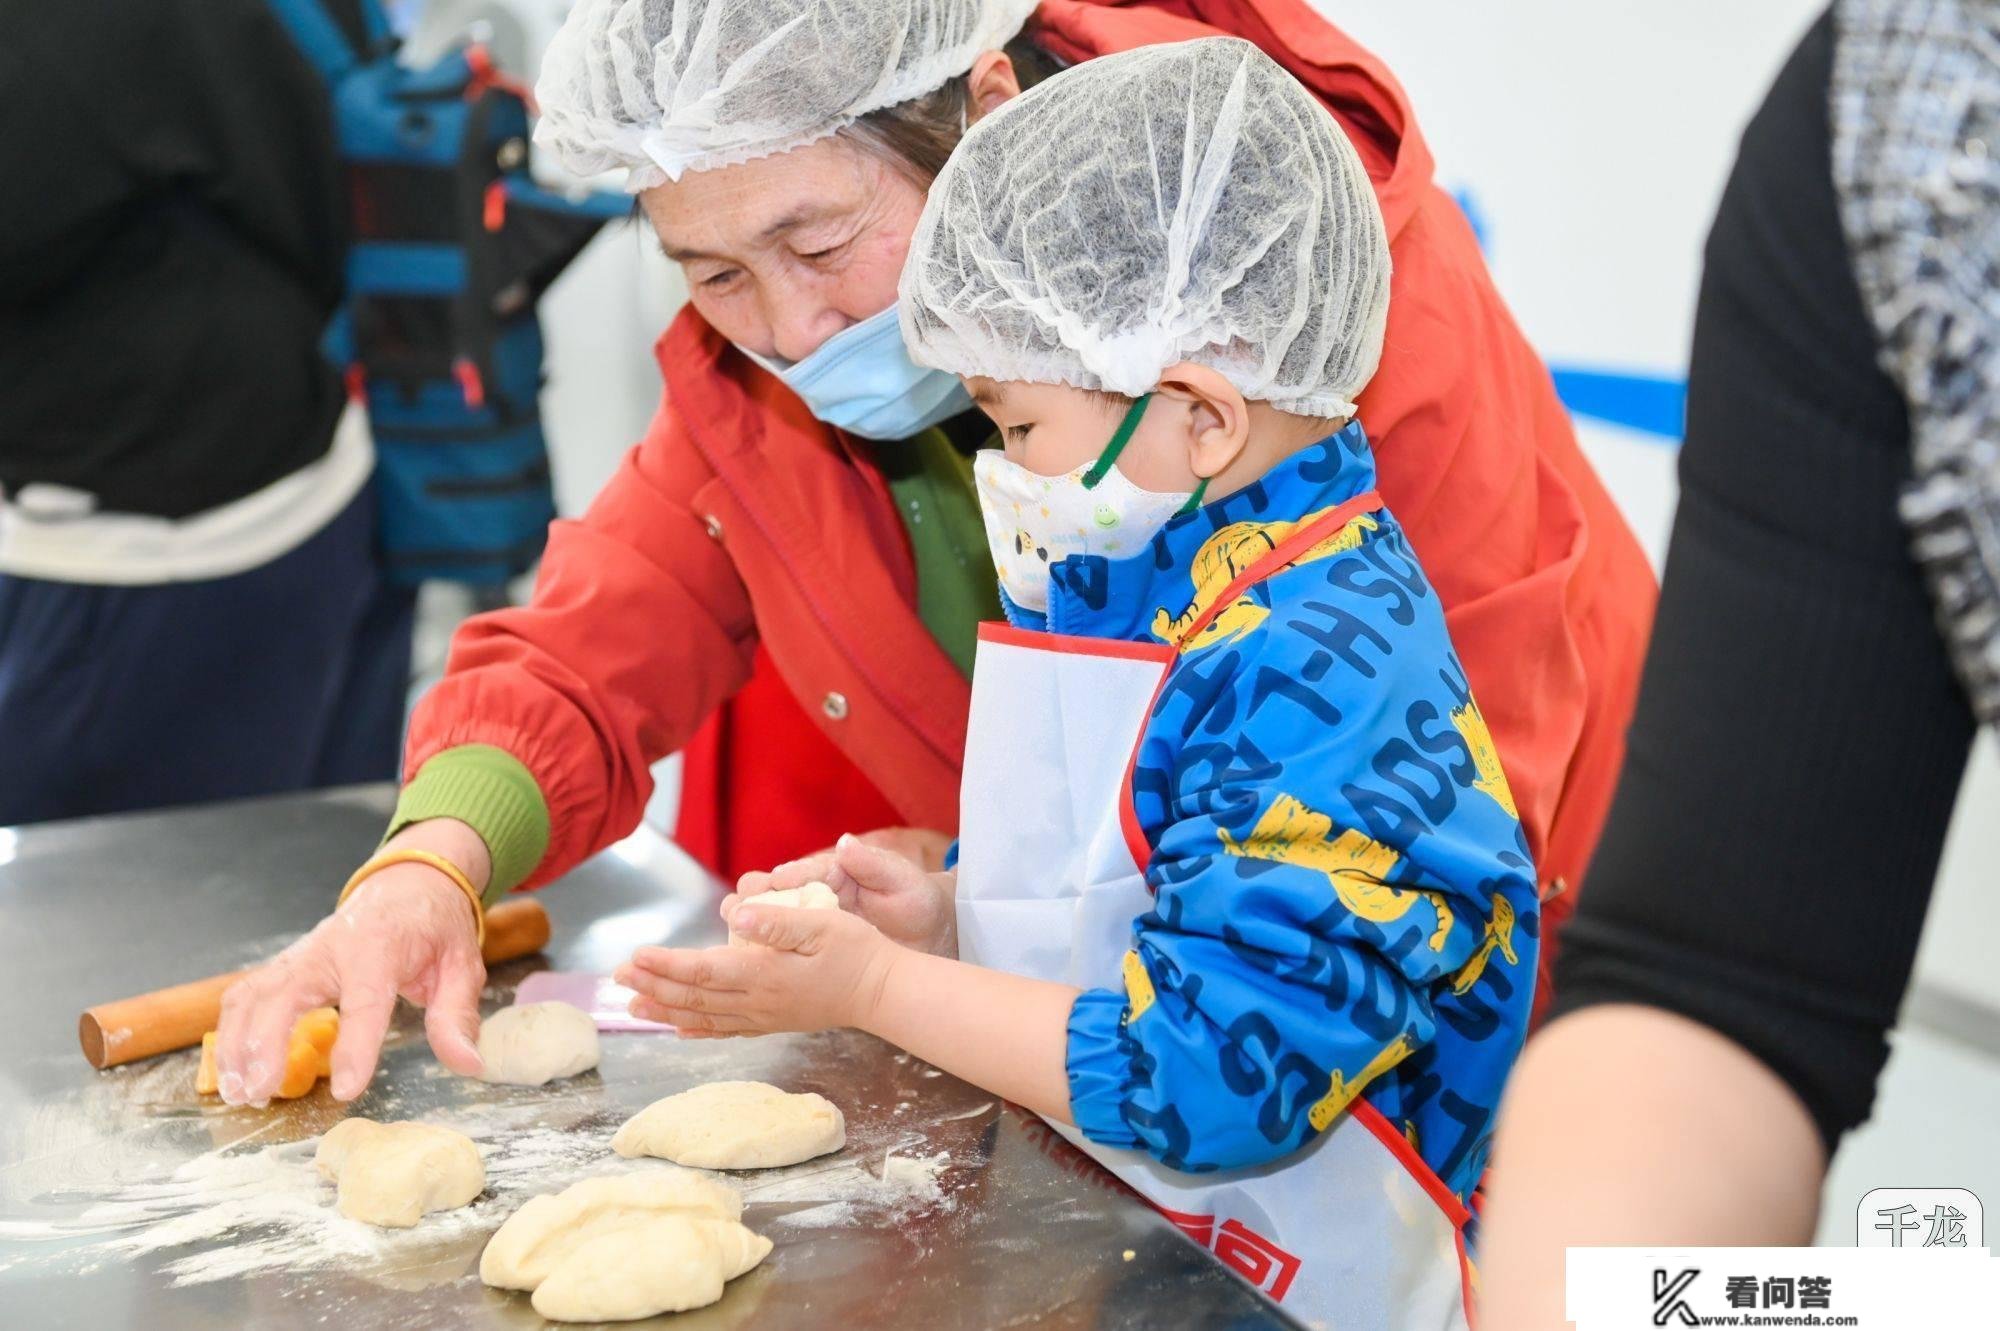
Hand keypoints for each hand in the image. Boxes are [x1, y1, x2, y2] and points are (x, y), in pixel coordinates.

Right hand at [212, 821, 489, 1104]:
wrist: (409, 884)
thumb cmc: (435, 927)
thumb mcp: (462, 965)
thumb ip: (459, 1016)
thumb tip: (470, 1065)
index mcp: (380, 947)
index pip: (365, 1001)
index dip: (354, 1046)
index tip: (347, 1089)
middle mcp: (330, 947)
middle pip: (284, 994)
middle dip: (265, 1044)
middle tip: (260, 1093)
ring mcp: (301, 954)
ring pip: (252, 994)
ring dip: (237, 1043)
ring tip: (239, 1091)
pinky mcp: (285, 965)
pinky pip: (246, 995)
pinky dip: (231, 1031)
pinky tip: (232, 1069)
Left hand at [616, 904, 899, 1036]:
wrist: (882, 991)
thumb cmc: (856, 951)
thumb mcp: (823, 924)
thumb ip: (778, 921)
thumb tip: (736, 916)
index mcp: (765, 974)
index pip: (704, 971)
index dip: (666, 965)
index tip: (635, 957)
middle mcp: (758, 1001)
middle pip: (694, 996)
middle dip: (653, 986)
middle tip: (616, 977)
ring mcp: (764, 1016)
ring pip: (703, 1017)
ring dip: (665, 1010)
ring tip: (632, 1006)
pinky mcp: (772, 1021)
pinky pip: (725, 1030)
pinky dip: (696, 1030)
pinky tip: (678, 1029)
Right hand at [737, 833, 956, 956]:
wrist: (933, 935)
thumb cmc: (917, 899)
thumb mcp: (900, 881)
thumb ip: (873, 864)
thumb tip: (845, 843)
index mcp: (835, 872)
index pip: (801, 872)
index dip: (785, 878)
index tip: (774, 883)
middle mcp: (817, 895)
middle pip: (772, 892)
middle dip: (753, 898)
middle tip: (738, 909)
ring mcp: (812, 923)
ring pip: (769, 920)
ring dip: (749, 925)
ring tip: (732, 933)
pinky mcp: (811, 949)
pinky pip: (781, 948)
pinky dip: (763, 952)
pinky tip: (746, 963)